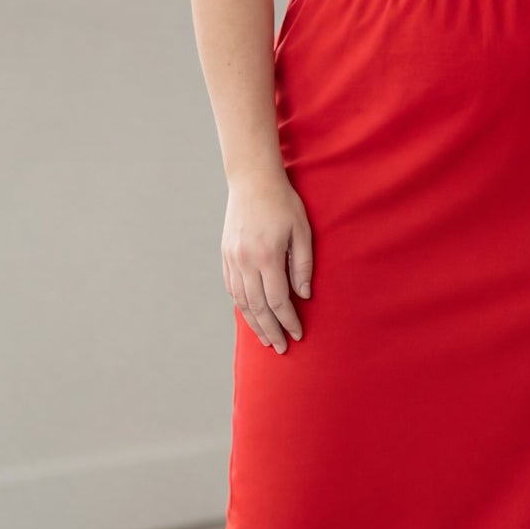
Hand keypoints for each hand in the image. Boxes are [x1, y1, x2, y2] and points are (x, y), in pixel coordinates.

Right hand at [222, 169, 312, 353]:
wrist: (252, 180)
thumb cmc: (283, 203)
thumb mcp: (302, 231)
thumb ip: (303, 265)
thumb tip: (303, 296)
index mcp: (267, 257)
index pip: (278, 301)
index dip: (288, 321)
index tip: (298, 334)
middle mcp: (246, 262)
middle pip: (258, 307)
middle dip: (270, 330)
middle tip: (281, 348)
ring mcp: (232, 259)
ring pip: (242, 301)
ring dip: (254, 323)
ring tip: (265, 339)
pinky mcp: (226, 255)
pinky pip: (232, 288)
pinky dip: (241, 305)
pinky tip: (250, 314)